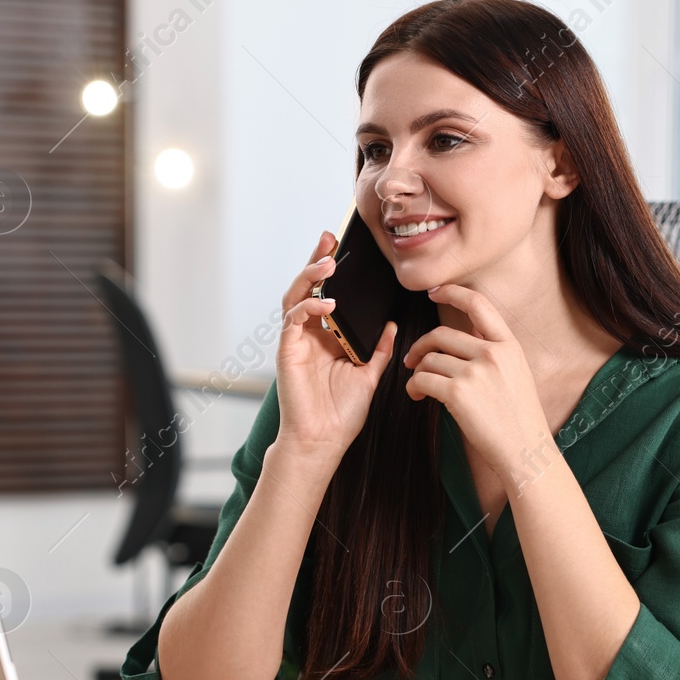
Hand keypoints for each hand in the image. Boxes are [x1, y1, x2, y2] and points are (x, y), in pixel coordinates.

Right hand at [274, 231, 397, 464]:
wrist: (323, 441)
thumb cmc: (341, 414)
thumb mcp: (370, 376)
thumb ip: (379, 350)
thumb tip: (392, 325)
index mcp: (327, 337)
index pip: (327, 294)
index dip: (332, 271)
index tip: (344, 248)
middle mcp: (309, 335)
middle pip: (307, 287)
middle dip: (317, 261)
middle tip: (329, 238)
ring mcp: (296, 341)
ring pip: (295, 297)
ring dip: (310, 277)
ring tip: (328, 264)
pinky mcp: (287, 351)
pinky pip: (293, 320)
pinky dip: (309, 308)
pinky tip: (327, 305)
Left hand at [402, 284, 551, 480]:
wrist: (526, 451)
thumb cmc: (520, 420)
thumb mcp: (517, 374)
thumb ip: (494, 353)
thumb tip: (465, 340)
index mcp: (509, 345)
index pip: (478, 305)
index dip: (452, 292)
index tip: (434, 292)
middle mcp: (492, 353)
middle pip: (441, 334)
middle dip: (420, 346)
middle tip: (411, 360)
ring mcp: (475, 372)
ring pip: (429, 359)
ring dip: (416, 372)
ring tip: (418, 386)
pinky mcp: (458, 393)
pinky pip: (422, 379)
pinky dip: (413, 387)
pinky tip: (417, 396)